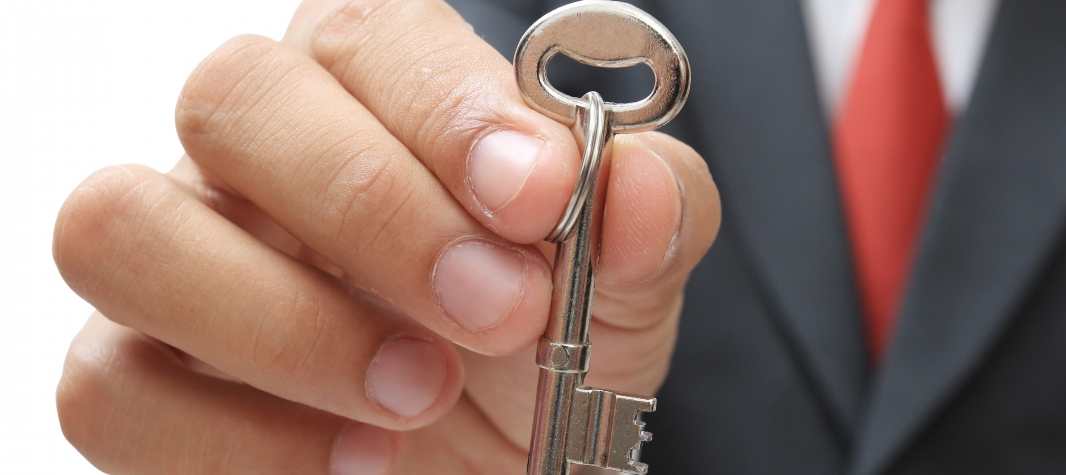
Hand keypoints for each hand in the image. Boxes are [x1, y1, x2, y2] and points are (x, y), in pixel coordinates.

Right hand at [53, 0, 719, 472]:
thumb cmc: (551, 353)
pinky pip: (108, 385)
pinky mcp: (131, 378)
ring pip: (121, 228)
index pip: (371, 35)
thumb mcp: (624, 285)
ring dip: (288, 322)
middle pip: (231, 98)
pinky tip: (363, 462)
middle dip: (370, 209)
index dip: (448, 107)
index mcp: (378, 97)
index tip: (538, 199)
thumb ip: (644, 221)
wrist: (508, 464)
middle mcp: (259, 158)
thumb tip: (635, 184)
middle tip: (496, 309)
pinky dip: (241, 439)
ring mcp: (179, 262)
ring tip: (421, 397)